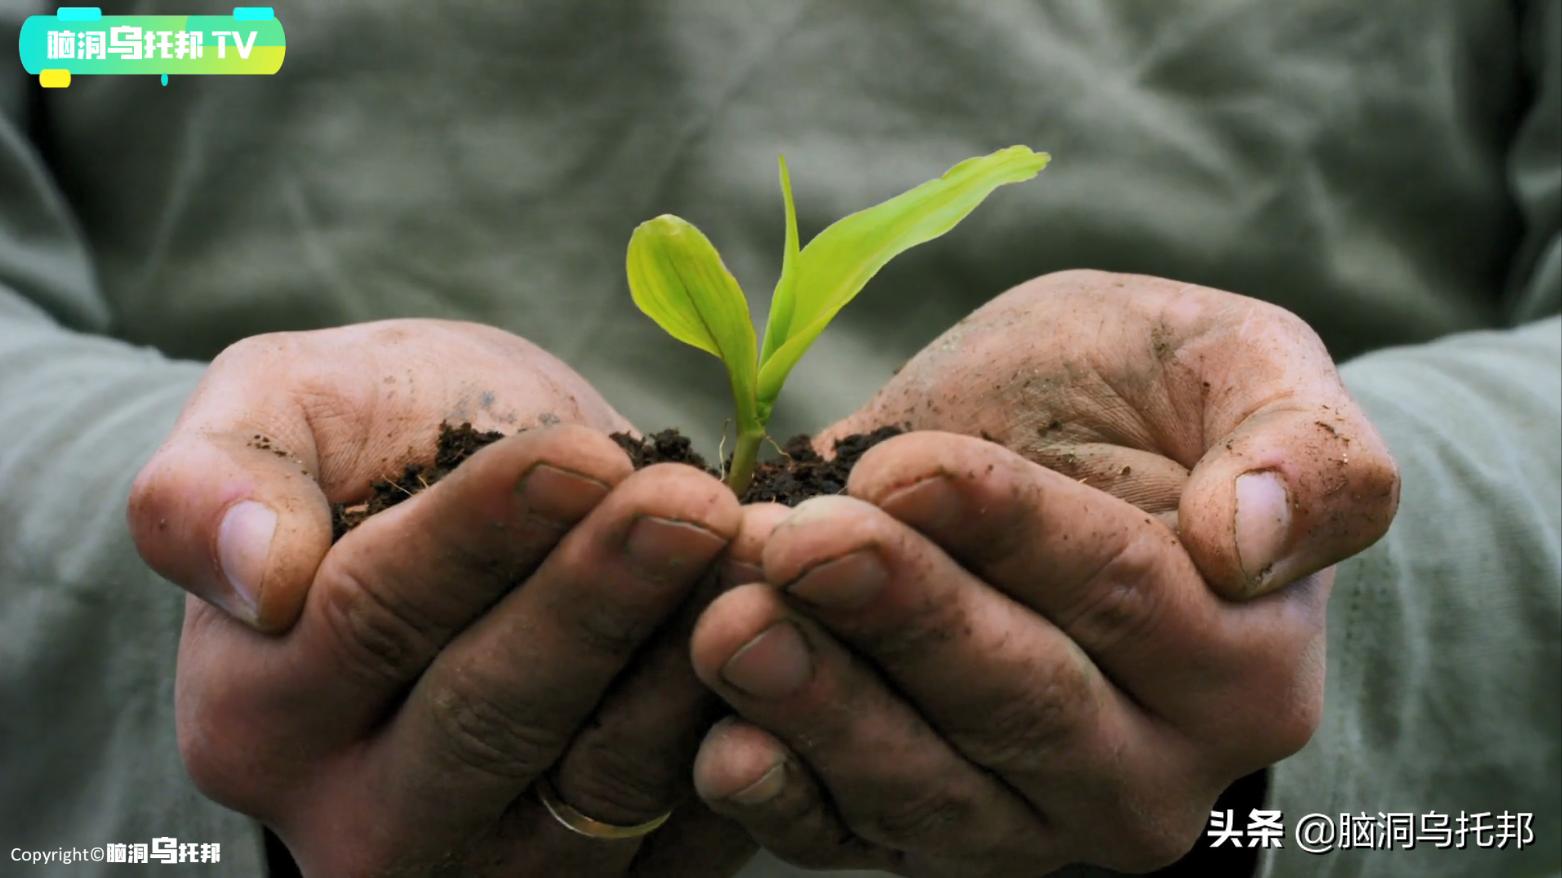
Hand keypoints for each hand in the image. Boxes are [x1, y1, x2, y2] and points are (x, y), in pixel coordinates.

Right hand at [129, 320, 764, 875]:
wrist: (483, 528)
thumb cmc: (378, 452)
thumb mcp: (279, 413)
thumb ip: (215, 478)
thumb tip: (251, 574)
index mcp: (259, 711)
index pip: (371, 619)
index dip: (481, 534)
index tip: (581, 455)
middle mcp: (362, 823)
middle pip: (491, 715)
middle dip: (602, 600)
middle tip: (698, 507)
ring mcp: (491, 869)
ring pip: (604, 781)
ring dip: (692, 663)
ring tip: (763, 553)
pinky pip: (690, 830)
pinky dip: (749, 733)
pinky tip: (799, 637)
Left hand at [684, 272, 1398, 873]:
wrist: (1050, 457)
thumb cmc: (1142, 399)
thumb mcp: (1236, 362)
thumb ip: (1301, 443)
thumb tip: (1249, 539)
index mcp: (1248, 659)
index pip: (1128, 595)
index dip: (1011, 528)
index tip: (904, 467)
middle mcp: (1154, 769)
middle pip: (1023, 701)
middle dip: (903, 619)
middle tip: (797, 545)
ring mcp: (1036, 819)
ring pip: (932, 786)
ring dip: (824, 711)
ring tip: (735, 627)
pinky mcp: (930, 834)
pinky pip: (858, 839)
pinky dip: (787, 801)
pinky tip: (723, 750)